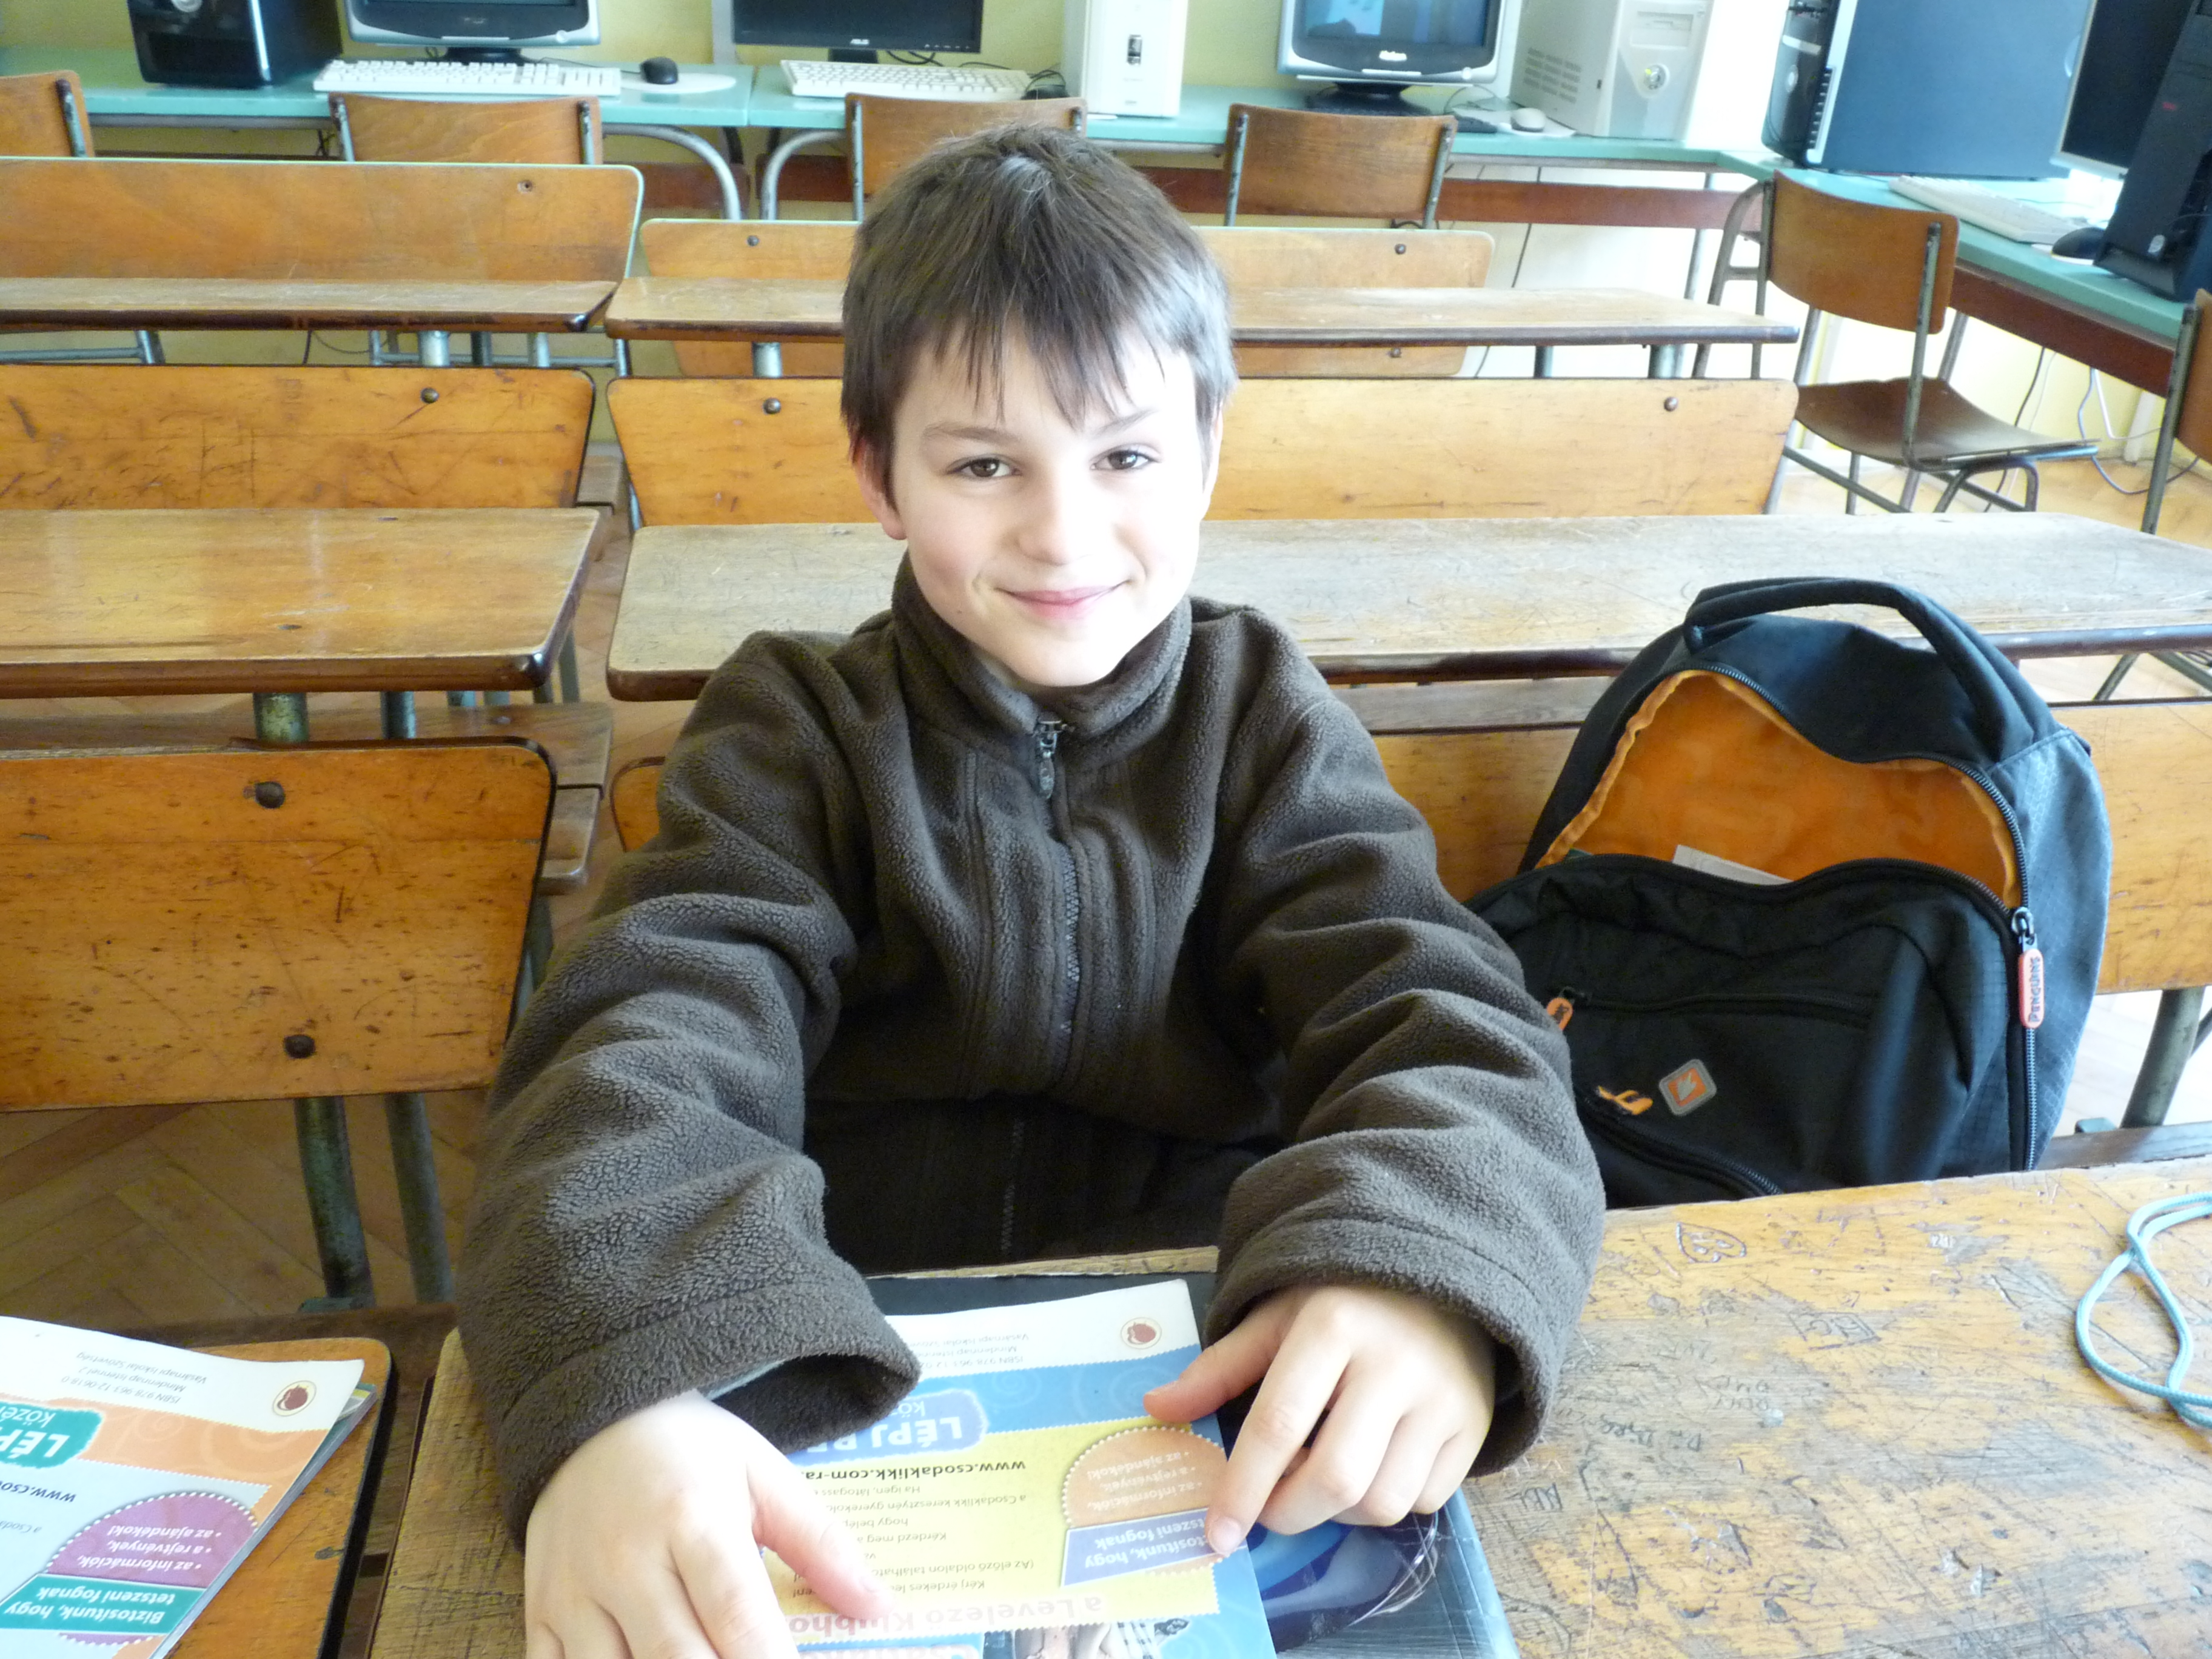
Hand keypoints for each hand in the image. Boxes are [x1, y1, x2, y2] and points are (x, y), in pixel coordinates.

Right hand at [524, 1391, 892, 1658]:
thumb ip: (821, 1544)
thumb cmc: (689, 1451)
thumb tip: (879, 1608)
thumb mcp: (763, 1475)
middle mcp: (628, 1561)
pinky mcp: (542, 1611)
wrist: (591, 1411)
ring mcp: (576, 1592)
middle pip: (679, 1658)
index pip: (738, 1615)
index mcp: (693, 1520)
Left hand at [1142, 1286, 1494, 1555]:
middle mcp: (1391, 1364)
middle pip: (1334, 1477)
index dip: (1242, 1488)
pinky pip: (1425, 1500)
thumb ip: (1219, 1369)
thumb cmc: (1343, 1302)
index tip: (1216, 1535)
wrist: (1441, 1279)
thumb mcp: (1277, 1318)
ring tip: (1320, 1481)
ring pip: (1382, 1501)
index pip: (1278, 1424)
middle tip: (1269, 1511)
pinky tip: (1371, 1470)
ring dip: (1339, 1514)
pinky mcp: (1472, 1425)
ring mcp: (1440, 1398)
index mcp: (1331, 1327)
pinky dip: (1388, 1504)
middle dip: (1289, 1513)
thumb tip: (1154, 1409)